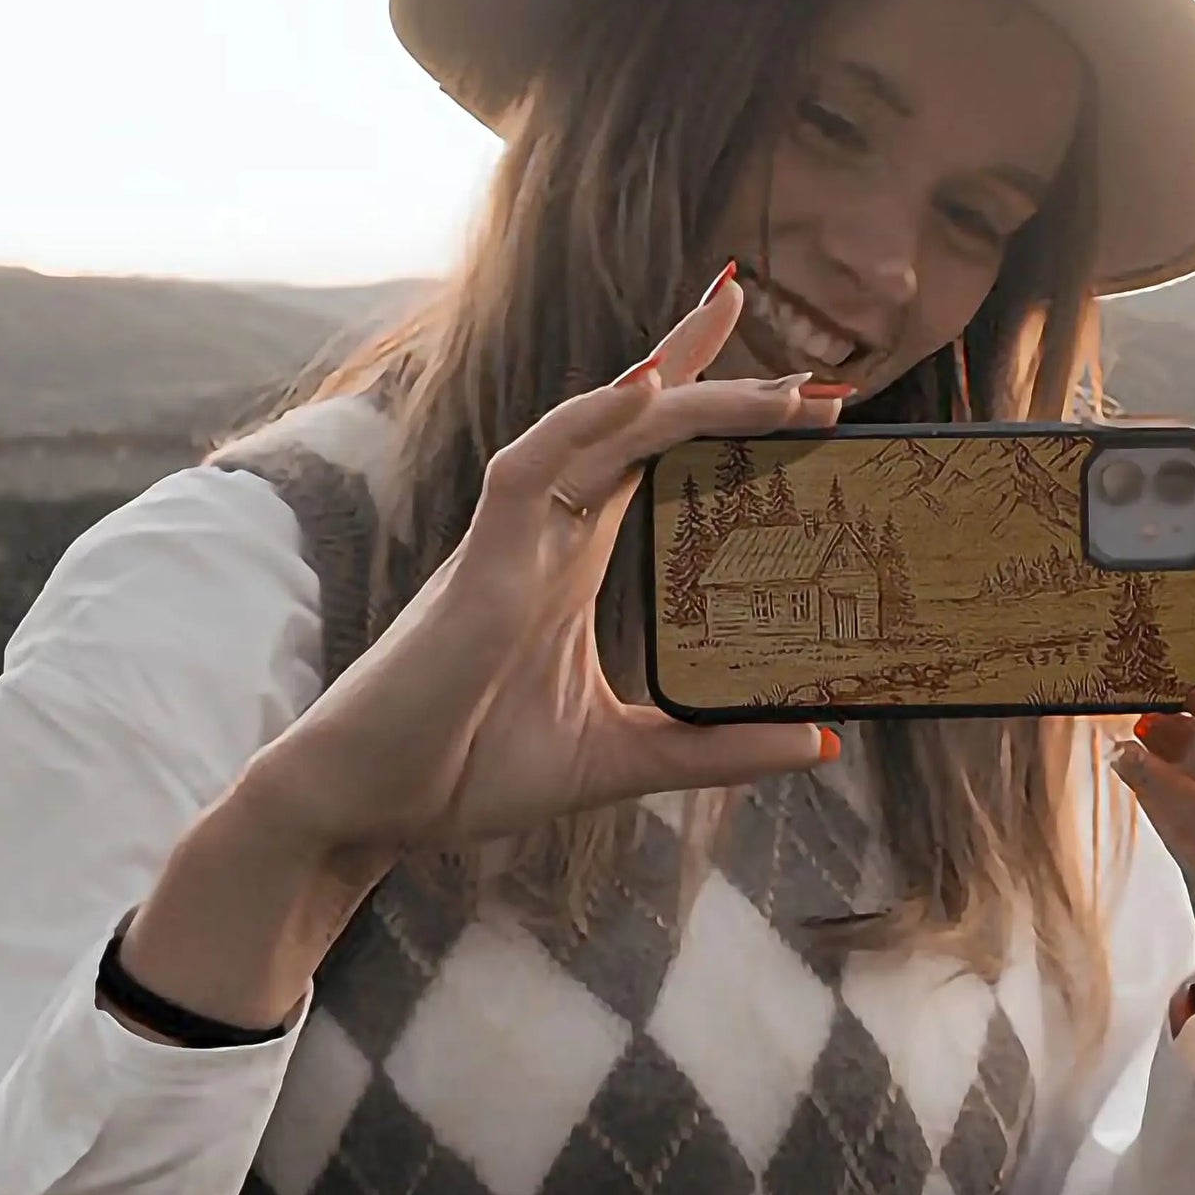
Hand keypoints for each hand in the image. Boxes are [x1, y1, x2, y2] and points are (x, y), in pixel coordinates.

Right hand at [244, 269, 851, 873]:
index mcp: (574, 561)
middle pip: (643, 427)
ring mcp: (512, 538)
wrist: (368, 808)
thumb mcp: (619, 760)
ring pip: (606, 432)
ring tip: (782, 389)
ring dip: (691, 398)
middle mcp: (548, 531)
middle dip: (727, 390)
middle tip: (826, 385)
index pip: (655, 458)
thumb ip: (714, 748)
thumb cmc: (467, 769)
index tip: (807, 393)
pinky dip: (590, 421)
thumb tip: (819, 738)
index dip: (717, 411)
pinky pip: (533, 464)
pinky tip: (646, 389)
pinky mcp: (479, 561)